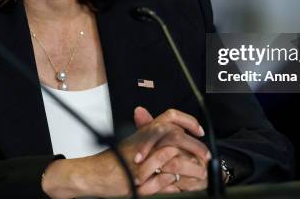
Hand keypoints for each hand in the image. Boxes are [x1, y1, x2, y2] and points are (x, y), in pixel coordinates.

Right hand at [41, 107, 206, 197]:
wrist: (93, 174)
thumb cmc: (113, 160)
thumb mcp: (134, 144)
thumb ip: (152, 138)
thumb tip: (175, 137)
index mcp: (145, 132)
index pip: (170, 116)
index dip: (188, 121)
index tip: (199, 131)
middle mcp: (143, 142)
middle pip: (174, 135)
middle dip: (194, 145)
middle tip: (206, 154)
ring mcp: (140, 160)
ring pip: (171, 155)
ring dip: (188, 164)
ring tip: (199, 170)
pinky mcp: (138, 179)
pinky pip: (161, 177)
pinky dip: (173, 181)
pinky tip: (179, 183)